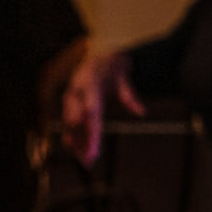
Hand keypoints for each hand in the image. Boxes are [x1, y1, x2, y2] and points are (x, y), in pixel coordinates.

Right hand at [60, 49, 143, 165]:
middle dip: (82, 143)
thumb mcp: (122, 77)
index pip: (91, 115)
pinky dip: (73, 134)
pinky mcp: (69, 100)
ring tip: (85, 160)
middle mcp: (76, 92)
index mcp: (89, 85)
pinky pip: (70, 121)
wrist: (99, 50)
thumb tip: (141, 113)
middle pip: (78, 123)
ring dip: (76, 142)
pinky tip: (75, 149)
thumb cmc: (113, 64)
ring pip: (71, 124)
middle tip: (89, 162)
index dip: (91, 136)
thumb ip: (129, 96)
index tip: (93, 153)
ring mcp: (70, 97)